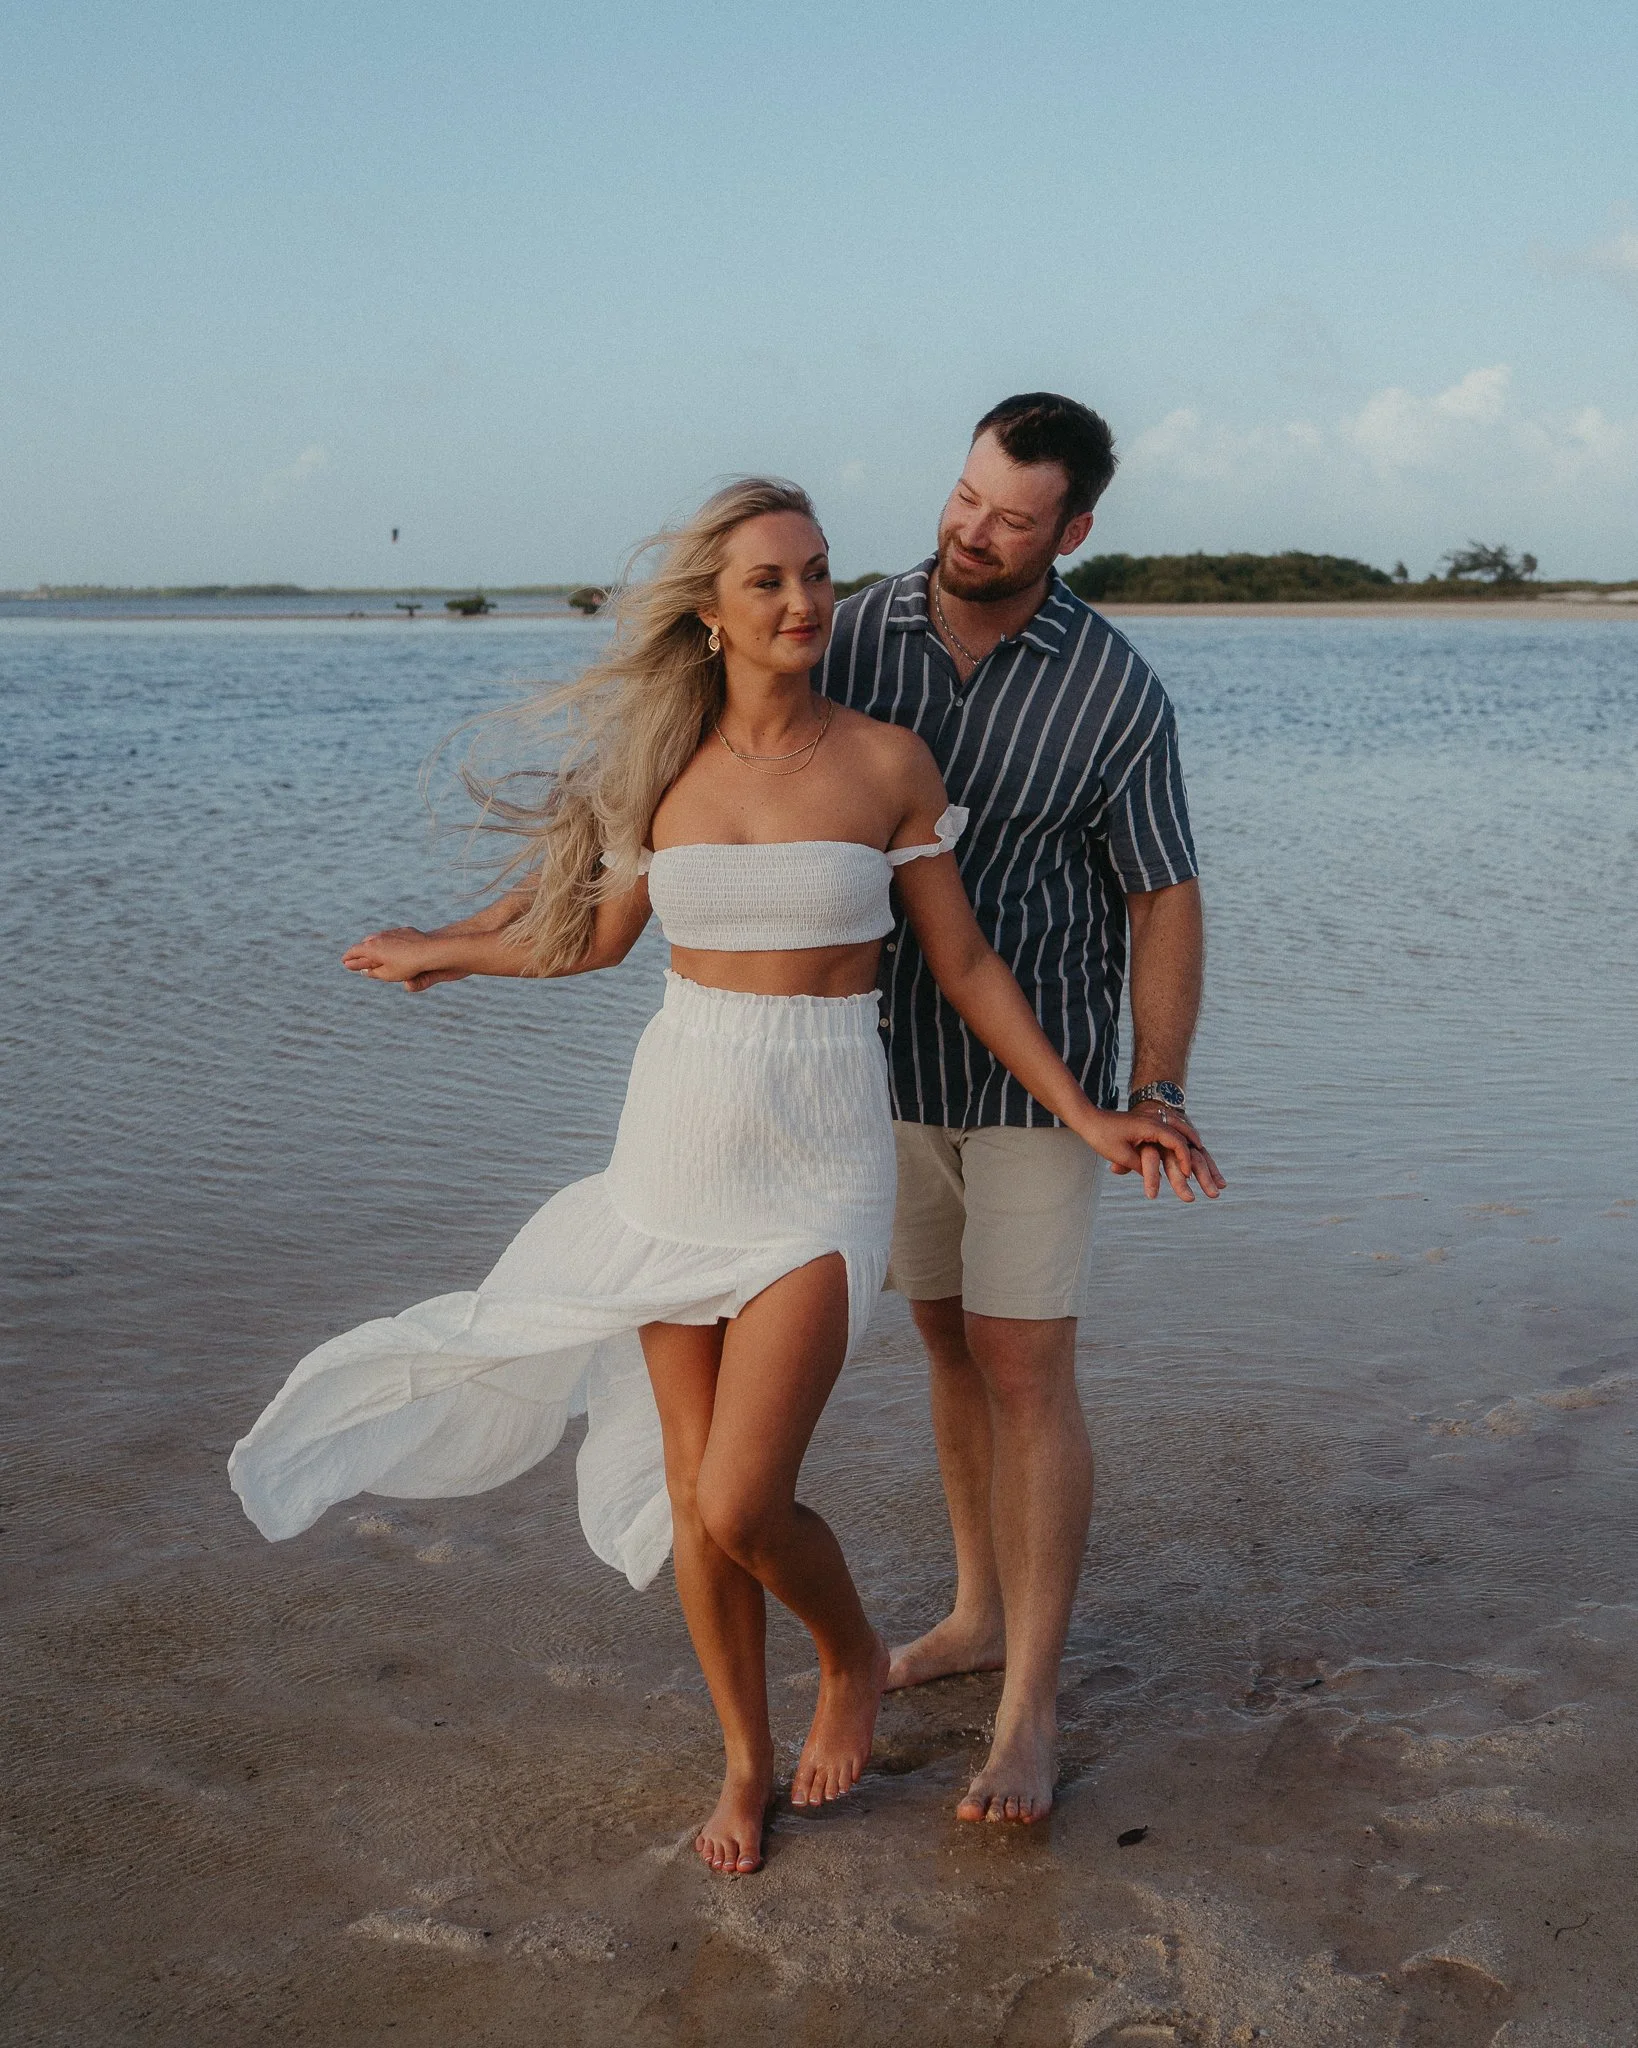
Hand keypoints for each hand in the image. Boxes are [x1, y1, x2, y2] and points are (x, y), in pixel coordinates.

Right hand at [342, 927, 446, 987]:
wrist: (429, 950)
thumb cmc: (407, 965)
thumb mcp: (388, 974)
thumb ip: (374, 972)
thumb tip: (364, 971)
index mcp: (371, 948)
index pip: (355, 951)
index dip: (349, 957)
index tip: (344, 961)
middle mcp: (379, 937)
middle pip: (365, 943)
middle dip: (360, 950)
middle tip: (355, 957)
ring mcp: (392, 932)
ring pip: (378, 937)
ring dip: (372, 944)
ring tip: (370, 950)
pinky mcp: (404, 931)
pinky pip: (391, 936)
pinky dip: (386, 941)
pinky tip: (389, 944)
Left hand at [1080, 1107, 1222, 1201]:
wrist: (1089, 1119)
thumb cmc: (1102, 1136)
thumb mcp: (1121, 1154)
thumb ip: (1140, 1165)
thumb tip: (1157, 1176)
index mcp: (1149, 1126)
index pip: (1175, 1141)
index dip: (1183, 1158)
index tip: (1187, 1173)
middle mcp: (1154, 1120)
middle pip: (1182, 1133)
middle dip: (1194, 1148)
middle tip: (1202, 1161)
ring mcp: (1152, 1120)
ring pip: (1178, 1128)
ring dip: (1190, 1138)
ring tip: (1201, 1150)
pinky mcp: (1148, 1123)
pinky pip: (1170, 1128)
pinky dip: (1180, 1136)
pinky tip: (1184, 1144)